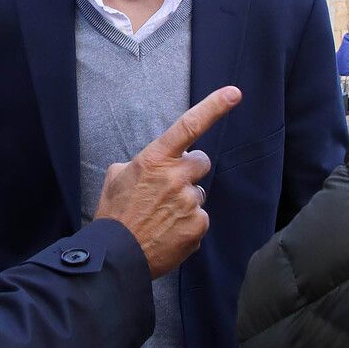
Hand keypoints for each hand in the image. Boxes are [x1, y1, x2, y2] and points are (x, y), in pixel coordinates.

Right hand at [96, 86, 240, 277]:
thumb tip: (151, 165)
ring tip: (161, 218)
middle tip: (168, 189)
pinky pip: (199, 219)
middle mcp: (176, 177)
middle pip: (201, 162)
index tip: (234, 93)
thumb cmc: (114, 214)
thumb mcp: (116, 177)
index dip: (214, 107)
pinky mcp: (198, 226)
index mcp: (155, 159)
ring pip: (198, 195)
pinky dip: (186, 226)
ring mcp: (189, 202)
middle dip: (189, 172)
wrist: (116, 255)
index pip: (189, 126)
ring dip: (185, 203)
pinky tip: (167, 233)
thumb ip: (140, 163)